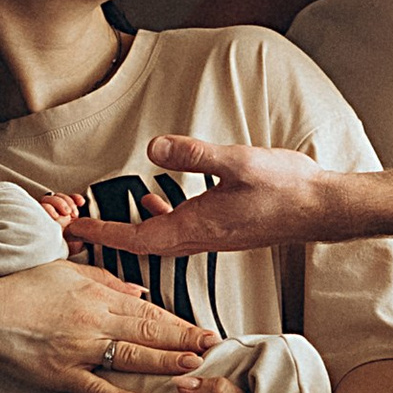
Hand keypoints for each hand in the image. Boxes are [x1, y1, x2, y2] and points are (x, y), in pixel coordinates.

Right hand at [0, 264, 214, 392]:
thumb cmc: (21, 291)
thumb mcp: (65, 272)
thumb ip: (105, 281)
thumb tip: (139, 293)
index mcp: (96, 295)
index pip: (147, 310)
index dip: (179, 321)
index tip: (203, 330)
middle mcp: (93, 321)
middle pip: (148, 331)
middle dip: (184, 340)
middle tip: (212, 348)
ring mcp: (78, 350)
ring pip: (130, 356)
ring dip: (164, 362)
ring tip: (193, 368)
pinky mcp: (61, 374)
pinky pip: (95, 388)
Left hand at [64, 139, 359, 263]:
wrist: (320, 208)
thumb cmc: (286, 190)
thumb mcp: (236, 162)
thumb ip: (193, 154)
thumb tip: (154, 147)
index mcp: (196, 228)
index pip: (135, 238)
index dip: (100, 233)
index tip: (72, 228)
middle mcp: (199, 239)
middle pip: (139, 245)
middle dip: (106, 234)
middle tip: (77, 222)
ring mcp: (210, 237)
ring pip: (157, 240)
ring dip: (129, 230)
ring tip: (106, 215)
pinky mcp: (221, 230)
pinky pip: (176, 232)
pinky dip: (156, 221)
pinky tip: (156, 203)